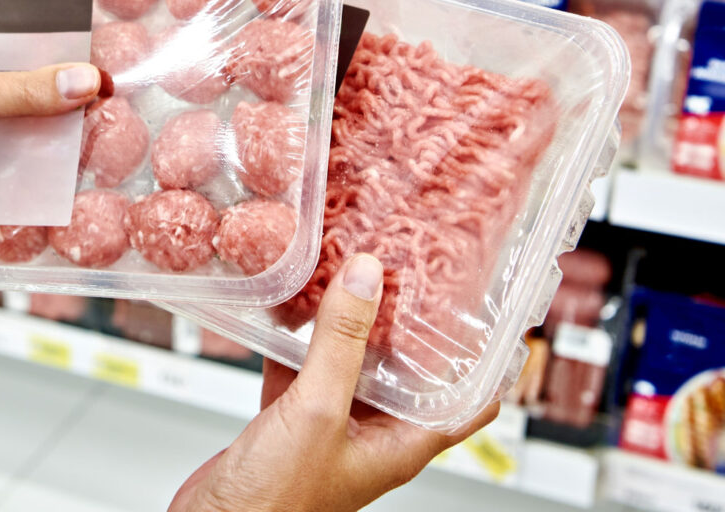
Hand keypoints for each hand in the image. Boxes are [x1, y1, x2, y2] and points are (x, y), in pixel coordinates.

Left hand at [0, 2, 100, 363]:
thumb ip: (19, 89)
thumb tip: (84, 80)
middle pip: (18, 58)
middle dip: (57, 58)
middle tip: (102, 51)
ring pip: (29, 105)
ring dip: (60, 106)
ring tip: (106, 97)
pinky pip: (29, 148)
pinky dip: (53, 147)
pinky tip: (85, 141)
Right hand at [168, 254, 499, 511]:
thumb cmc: (276, 502)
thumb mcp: (318, 411)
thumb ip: (340, 344)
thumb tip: (366, 278)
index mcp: (401, 442)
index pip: (468, 399)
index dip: (482, 356)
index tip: (481, 309)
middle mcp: (372, 431)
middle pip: (404, 367)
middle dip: (403, 320)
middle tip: (404, 270)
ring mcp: (330, 423)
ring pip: (349, 361)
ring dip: (347, 321)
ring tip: (348, 273)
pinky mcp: (290, 417)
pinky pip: (301, 366)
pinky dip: (296, 336)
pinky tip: (289, 305)